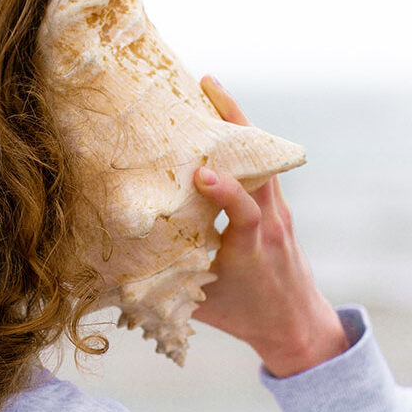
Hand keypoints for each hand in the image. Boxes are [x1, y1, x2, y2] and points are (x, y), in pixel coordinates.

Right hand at [190, 76, 349, 377]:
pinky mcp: (278, 207)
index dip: (228, 191)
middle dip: (236, 123)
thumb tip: (113, 274)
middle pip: (263, 165)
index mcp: (253, 248)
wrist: (298, 324)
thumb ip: (166, 287)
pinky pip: (263, 165)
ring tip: (209, 89)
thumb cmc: (246, 317)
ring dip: (239, 122)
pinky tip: (219, 121)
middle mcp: (271, 223)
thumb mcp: (203, 307)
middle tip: (205, 87)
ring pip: (264, 158)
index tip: (203, 174)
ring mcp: (279, 212)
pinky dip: (243, 141)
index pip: (247, 212)